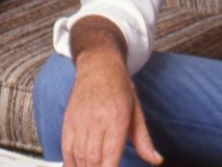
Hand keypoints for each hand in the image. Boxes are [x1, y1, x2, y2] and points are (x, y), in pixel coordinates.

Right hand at [62, 47, 161, 166]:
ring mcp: (80, 121)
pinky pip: (66, 147)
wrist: (98, 64)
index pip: (110, 156)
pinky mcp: (68, 120)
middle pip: (93, 160)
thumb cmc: (119, 87)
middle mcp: (96, 121)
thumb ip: (144, 140)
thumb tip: (156, 160)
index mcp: (116, 120)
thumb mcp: (136, 111)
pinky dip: (70, 162)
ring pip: (79, 156)